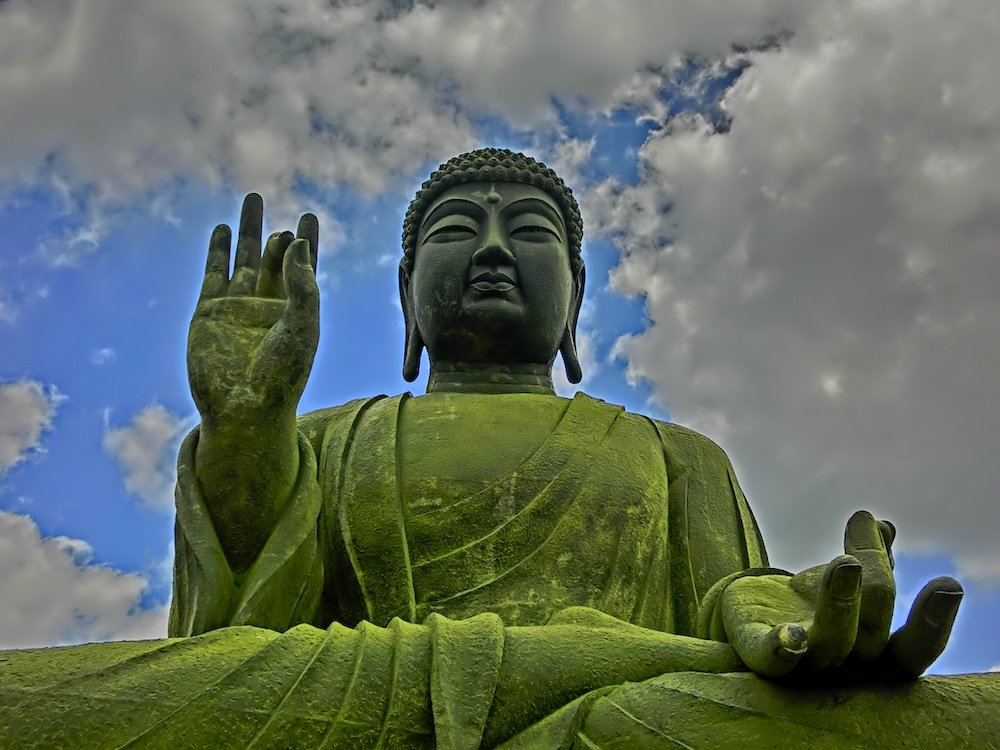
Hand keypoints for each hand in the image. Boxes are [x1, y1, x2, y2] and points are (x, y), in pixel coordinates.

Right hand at [188, 193, 319, 428]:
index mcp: (297, 313)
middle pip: (276, 260)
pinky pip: (215, 274)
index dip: (307, 243)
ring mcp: (238, 308)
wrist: (242, 408)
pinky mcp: (209, 312)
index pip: (304, 268)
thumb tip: (296, 243)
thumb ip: (302, 284)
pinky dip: (219, 250)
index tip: (309, 216)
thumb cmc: (281, 375)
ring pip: (246, 259)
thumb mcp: (302, 326)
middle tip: (282, 216)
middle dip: (279, 238)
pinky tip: (223, 229)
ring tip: (254, 200)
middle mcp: (269, 307)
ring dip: (249, 231)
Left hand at [721, 510, 962, 680]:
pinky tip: (790, 634)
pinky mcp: (760, 656)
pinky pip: (774, 660)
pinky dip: (784, 648)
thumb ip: (867, 556)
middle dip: (873, 582)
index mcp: (875, 655)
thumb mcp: (838, 578)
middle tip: (862, 538)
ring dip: (840, 602)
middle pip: (871, 632)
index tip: (948, 583)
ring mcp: (803, 667)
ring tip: (844, 563)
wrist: (748, 617)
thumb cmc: (807, 604)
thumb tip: (884, 526)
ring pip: (831, 643)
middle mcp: (845, 669)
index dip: (932, 623)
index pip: (914, 650)